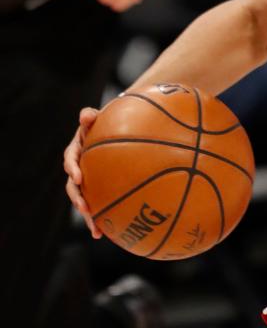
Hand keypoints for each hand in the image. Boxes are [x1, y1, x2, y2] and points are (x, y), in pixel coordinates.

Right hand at [63, 107, 102, 238]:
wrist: (115, 130)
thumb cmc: (105, 123)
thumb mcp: (97, 119)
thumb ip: (91, 116)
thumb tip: (85, 115)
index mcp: (76, 151)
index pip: (70, 159)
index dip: (72, 168)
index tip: (78, 176)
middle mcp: (78, 168)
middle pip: (73, 186)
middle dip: (77, 198)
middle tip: (85, 208)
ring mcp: (87, 181)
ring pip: (84, 200)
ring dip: (88, 215)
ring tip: (96, 229)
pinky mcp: (97, 189)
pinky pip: (98, 205)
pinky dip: (101, 219)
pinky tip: (107, 233)